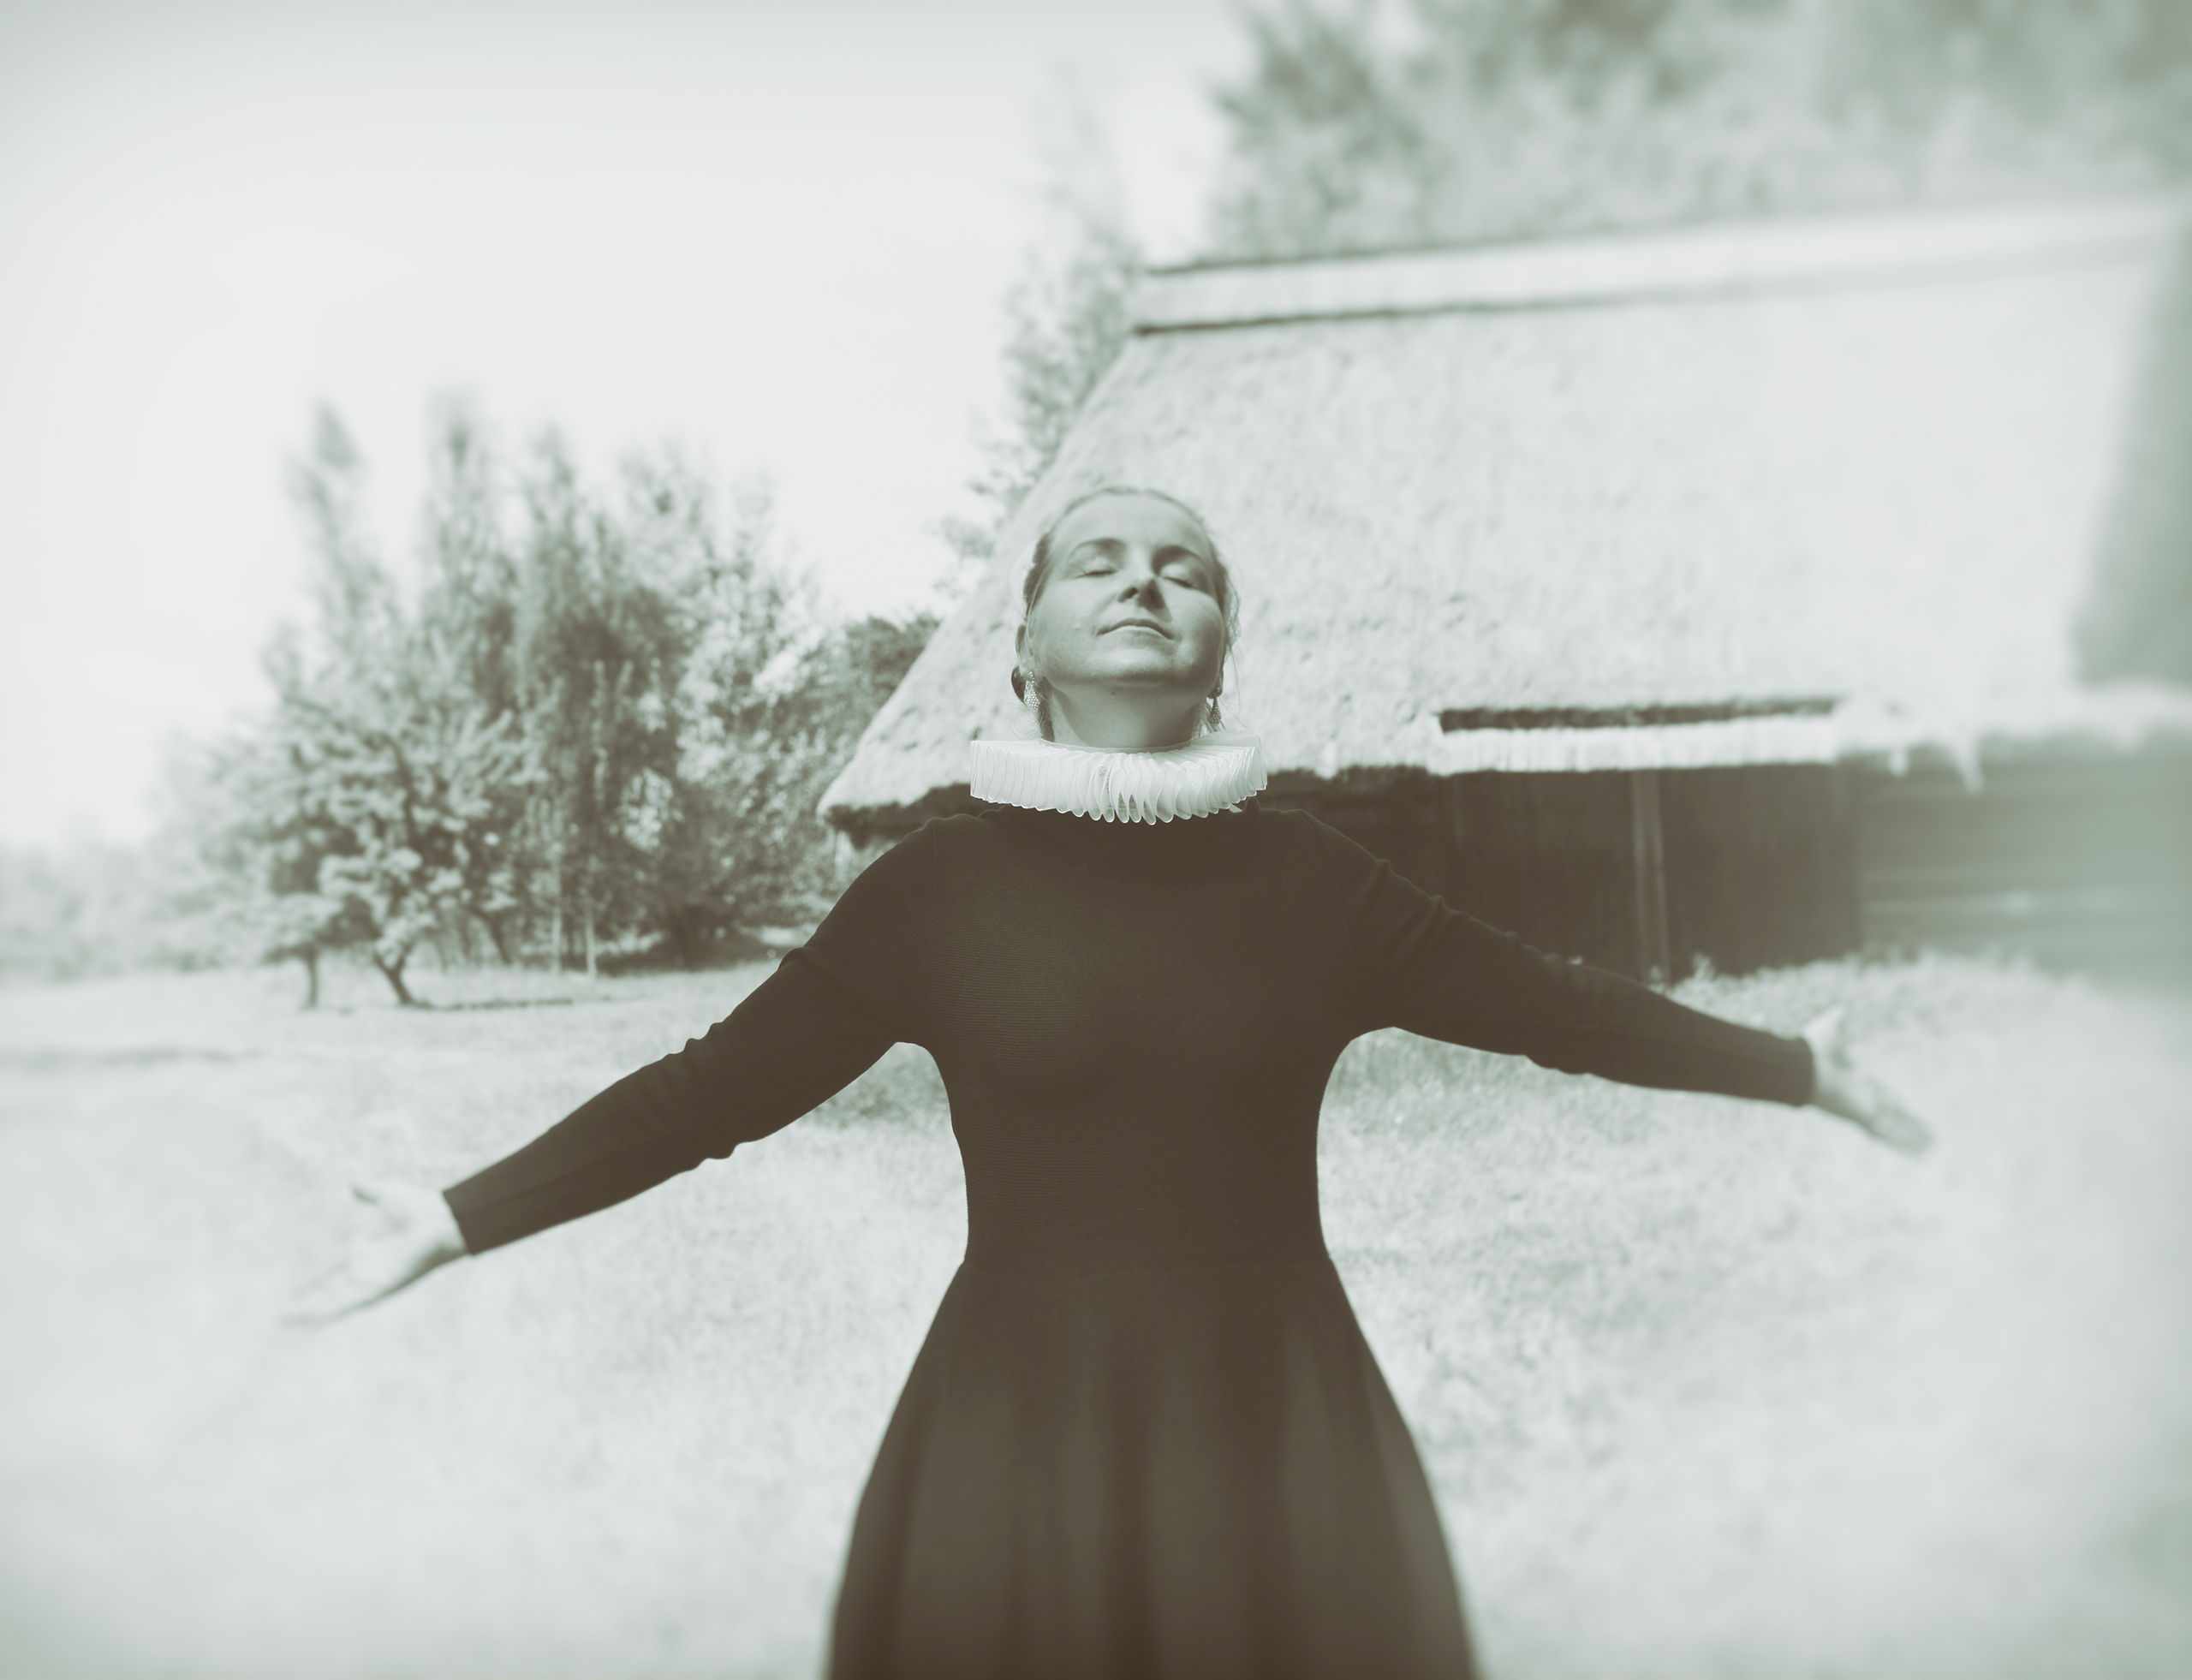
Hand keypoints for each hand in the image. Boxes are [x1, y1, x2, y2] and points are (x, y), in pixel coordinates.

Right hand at [285, 1180, 468, 1326]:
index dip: (311, 1283)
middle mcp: (366, 1271)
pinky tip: (310, 1322)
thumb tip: (352, 1183)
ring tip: (286, 1324)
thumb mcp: (386, 1195)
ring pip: (334, 1301)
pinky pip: (351, 1303)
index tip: (290, 1293)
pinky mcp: (382, 1287)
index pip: (331, 1272)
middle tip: (279, 1317)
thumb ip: (369, 1192)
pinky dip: (331, 1311)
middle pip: (328, 1291)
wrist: (443, 1219)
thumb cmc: (421, 1208)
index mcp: (365, 1253)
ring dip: (311, 1312)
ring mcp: (373, 1281)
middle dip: (305, 1304)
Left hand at [1801, 1006, 1933, 1154]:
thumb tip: (1840, 1010)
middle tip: (1928, 1137)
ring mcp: (1863, 1110)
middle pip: (1895, 1116)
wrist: (1798, 1067)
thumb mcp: (1830, 1031)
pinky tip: (1920, 1154)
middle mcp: (1864, 1099)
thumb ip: (1838, 1022)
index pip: (1885, 1097)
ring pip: (1896, 1128)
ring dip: (1914, 1139)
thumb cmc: (1811, 1051)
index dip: (1897, 1105)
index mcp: (1859, 1083)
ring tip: (1931, 1148)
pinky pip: (1889, 1135)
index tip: (1906, 1108)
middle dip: (1912, 1126)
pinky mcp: (1863, 1117)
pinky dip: (1904, 1145)